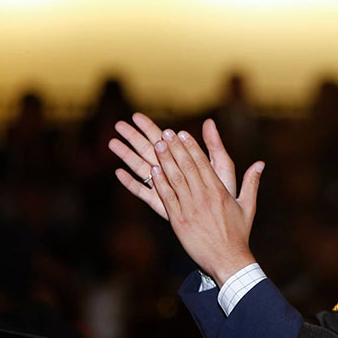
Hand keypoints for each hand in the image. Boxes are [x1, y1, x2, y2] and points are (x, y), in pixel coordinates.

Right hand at [109, 113, 237, 218]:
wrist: (225, 220)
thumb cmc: (224, 192)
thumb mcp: (221, 166)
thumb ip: (213, 145)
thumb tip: (209, 122)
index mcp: (184, 160)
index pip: (164, 139)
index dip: (150, 127)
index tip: (136, 116)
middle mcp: (172, 172)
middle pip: (149, 151)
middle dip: (134, 138)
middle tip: (119, 125)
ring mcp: (165, 187)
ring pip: (142, 168)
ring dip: (128, 156)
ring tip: (113, 143)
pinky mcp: (162, 204)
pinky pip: (144, 193)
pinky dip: (132, 183)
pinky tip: (119, 173)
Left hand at [149, 128, 263, 285]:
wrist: (228, 260)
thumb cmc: (239, 234)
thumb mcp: (248, 207)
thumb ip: (251, 183)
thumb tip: (260, 164)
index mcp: (220, 192)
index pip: (203, 164)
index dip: (191, 147)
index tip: (183, 134)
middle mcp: (204, 198)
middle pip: (187, 167)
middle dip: (175, 148)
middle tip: (166, 133)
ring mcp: (190, 209)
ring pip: (175, 180)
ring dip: (165, 161)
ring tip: (157, 145)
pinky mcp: (179, 222)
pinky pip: (168, 198)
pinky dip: (160, 183)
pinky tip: (153, 170)